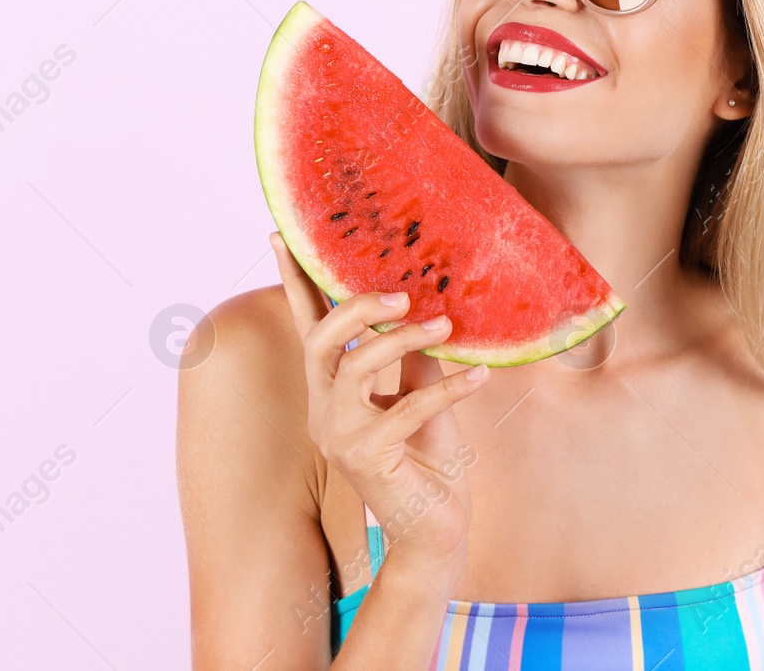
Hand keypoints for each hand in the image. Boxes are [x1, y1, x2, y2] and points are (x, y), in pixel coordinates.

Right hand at [271, 232, 489, 572]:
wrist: (434, 528)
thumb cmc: (428, 458)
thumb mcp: (423, 395)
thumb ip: (415, 355)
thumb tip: (428, 303)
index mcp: (333, 389)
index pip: (310, 327)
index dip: (296, 283)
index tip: (282, 235)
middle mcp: (326, 409)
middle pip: (323, 340)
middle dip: (359, 308)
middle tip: (405, 295)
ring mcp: (339, 435)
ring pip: (357, 368)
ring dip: (405, 342)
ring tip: (447, 327)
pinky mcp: (366, 458)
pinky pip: (406, 408)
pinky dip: (449, 388)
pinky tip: (481, 376)